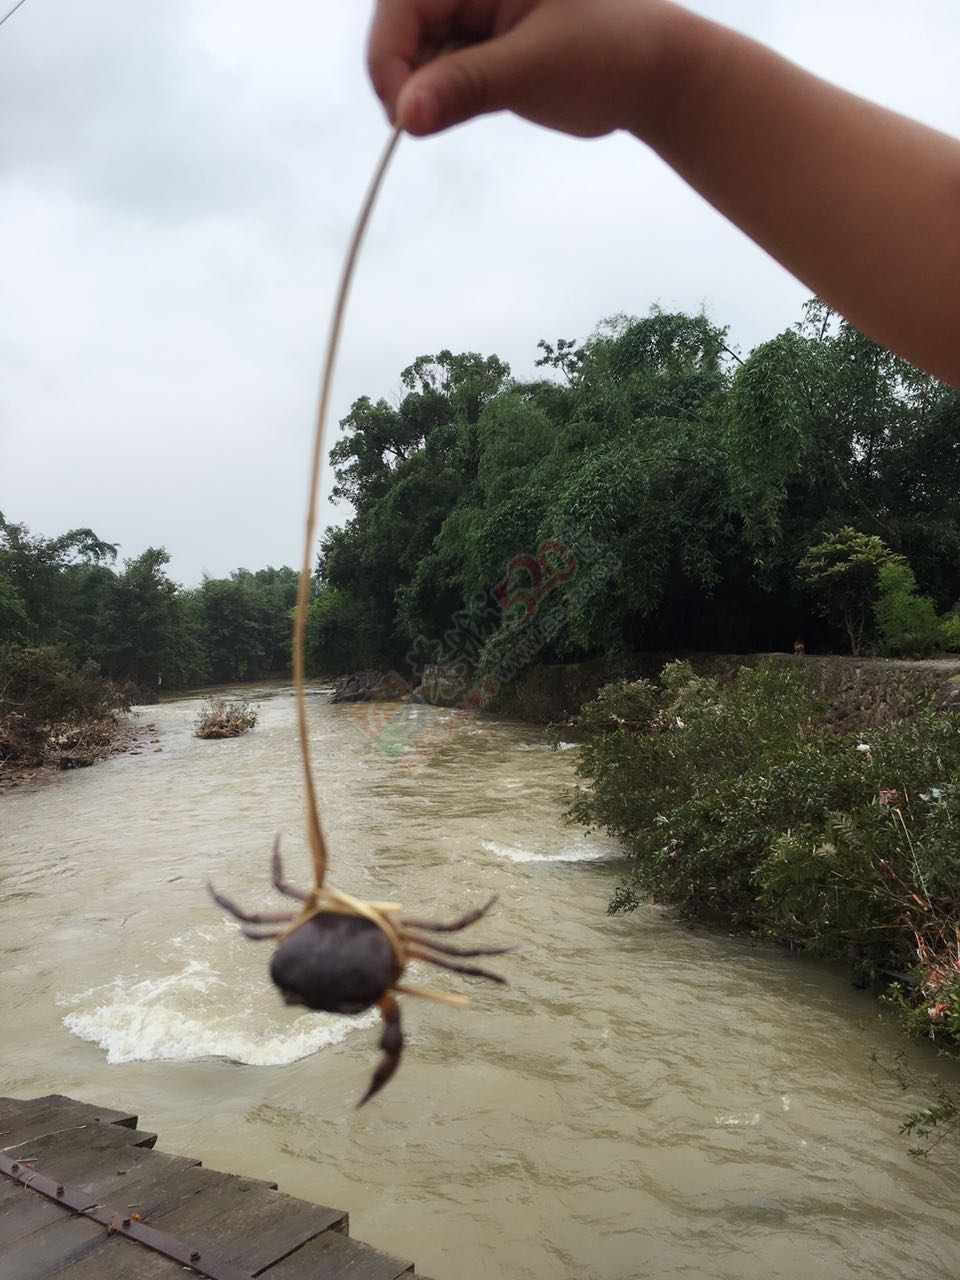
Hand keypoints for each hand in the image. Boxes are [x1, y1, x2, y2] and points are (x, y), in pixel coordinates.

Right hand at [367, 0, 684, 139]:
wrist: (656, 73)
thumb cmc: (609, 52)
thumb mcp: (533, 69)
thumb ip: (465, 86)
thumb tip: (405, 116)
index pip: (404, 4)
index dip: (390, 59)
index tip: (402, 117)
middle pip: (403, 28)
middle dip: (409, 77)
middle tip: (427, 124)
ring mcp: (475, 10)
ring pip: (418, 54)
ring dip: (432, 89)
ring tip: (486, 98)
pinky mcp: (482, 43)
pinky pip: (441, 70)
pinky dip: (449, 95)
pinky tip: (487, 98)